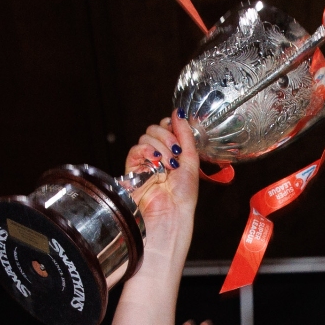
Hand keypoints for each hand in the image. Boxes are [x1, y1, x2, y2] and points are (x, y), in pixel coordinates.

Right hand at [126, 116, 199, 246]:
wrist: (172, 212)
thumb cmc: (183, 194)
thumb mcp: (191, 159)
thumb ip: (185, 134)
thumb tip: (179, 113)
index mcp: (172, 152)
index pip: (166, 127)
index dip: (171, 126)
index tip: (178, 132)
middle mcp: (158, 155)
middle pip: (155, 129)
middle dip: (167, 138)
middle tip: (175, 153)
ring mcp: (145, 161)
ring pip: (146, 137)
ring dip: (160, 148)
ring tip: (168, 165)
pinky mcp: (133, 168)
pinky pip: (135, 149)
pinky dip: (146, 151)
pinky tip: (155, 161)